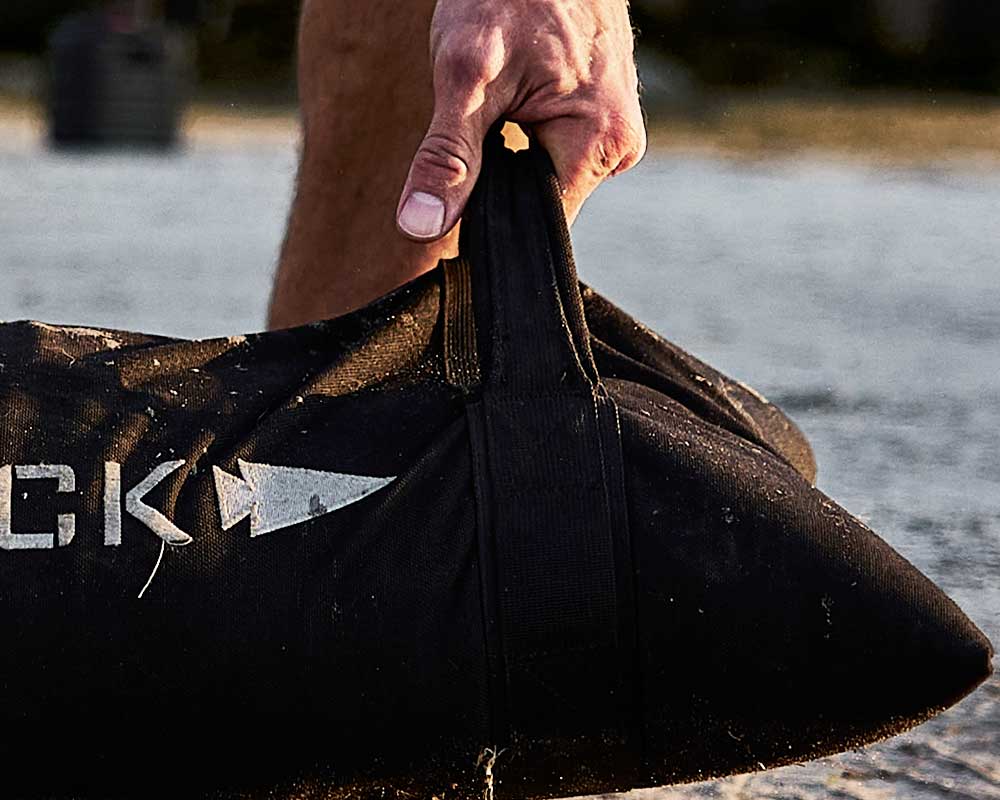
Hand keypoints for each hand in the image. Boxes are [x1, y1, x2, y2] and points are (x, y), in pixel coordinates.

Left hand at [395, 0, 645, 240]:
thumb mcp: (463, 76)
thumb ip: (446, 157)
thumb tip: (420, 225)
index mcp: (601, 145)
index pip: (539, 224)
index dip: (492, 216)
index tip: (460, 189)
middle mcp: (619, 144)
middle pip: (543, 201)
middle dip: (501, 177)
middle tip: (480, 121)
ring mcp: (615, 127)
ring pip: (546, 174)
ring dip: (510, 152)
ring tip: (502, 100)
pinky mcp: (601, 110)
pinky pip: (556, 146)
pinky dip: (524, 134)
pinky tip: (514, 98)